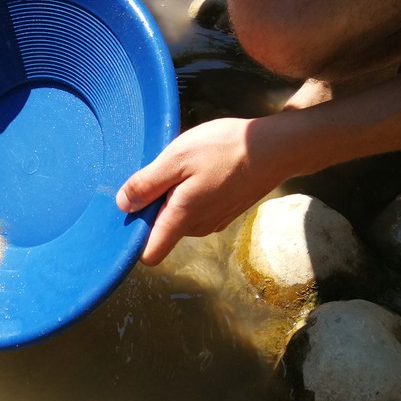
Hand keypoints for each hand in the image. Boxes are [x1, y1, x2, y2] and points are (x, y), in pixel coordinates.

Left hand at [116, 116, 289, 264]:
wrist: (276, 147)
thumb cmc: (225, 149)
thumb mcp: (176, 158)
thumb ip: (147, 184)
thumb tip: (124, 205)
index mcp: (182, 218)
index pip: (150, 253)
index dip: (136, 236)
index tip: (132, 212)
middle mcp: (198, 228)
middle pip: (162, 229)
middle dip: (156, 204)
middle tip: (168, 171)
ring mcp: (215, 221)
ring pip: (180, 217)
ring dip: (176, 195)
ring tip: (191, 166)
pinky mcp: (226, 212)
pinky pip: (198, 209)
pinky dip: (195, 192)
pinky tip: (207, 169)